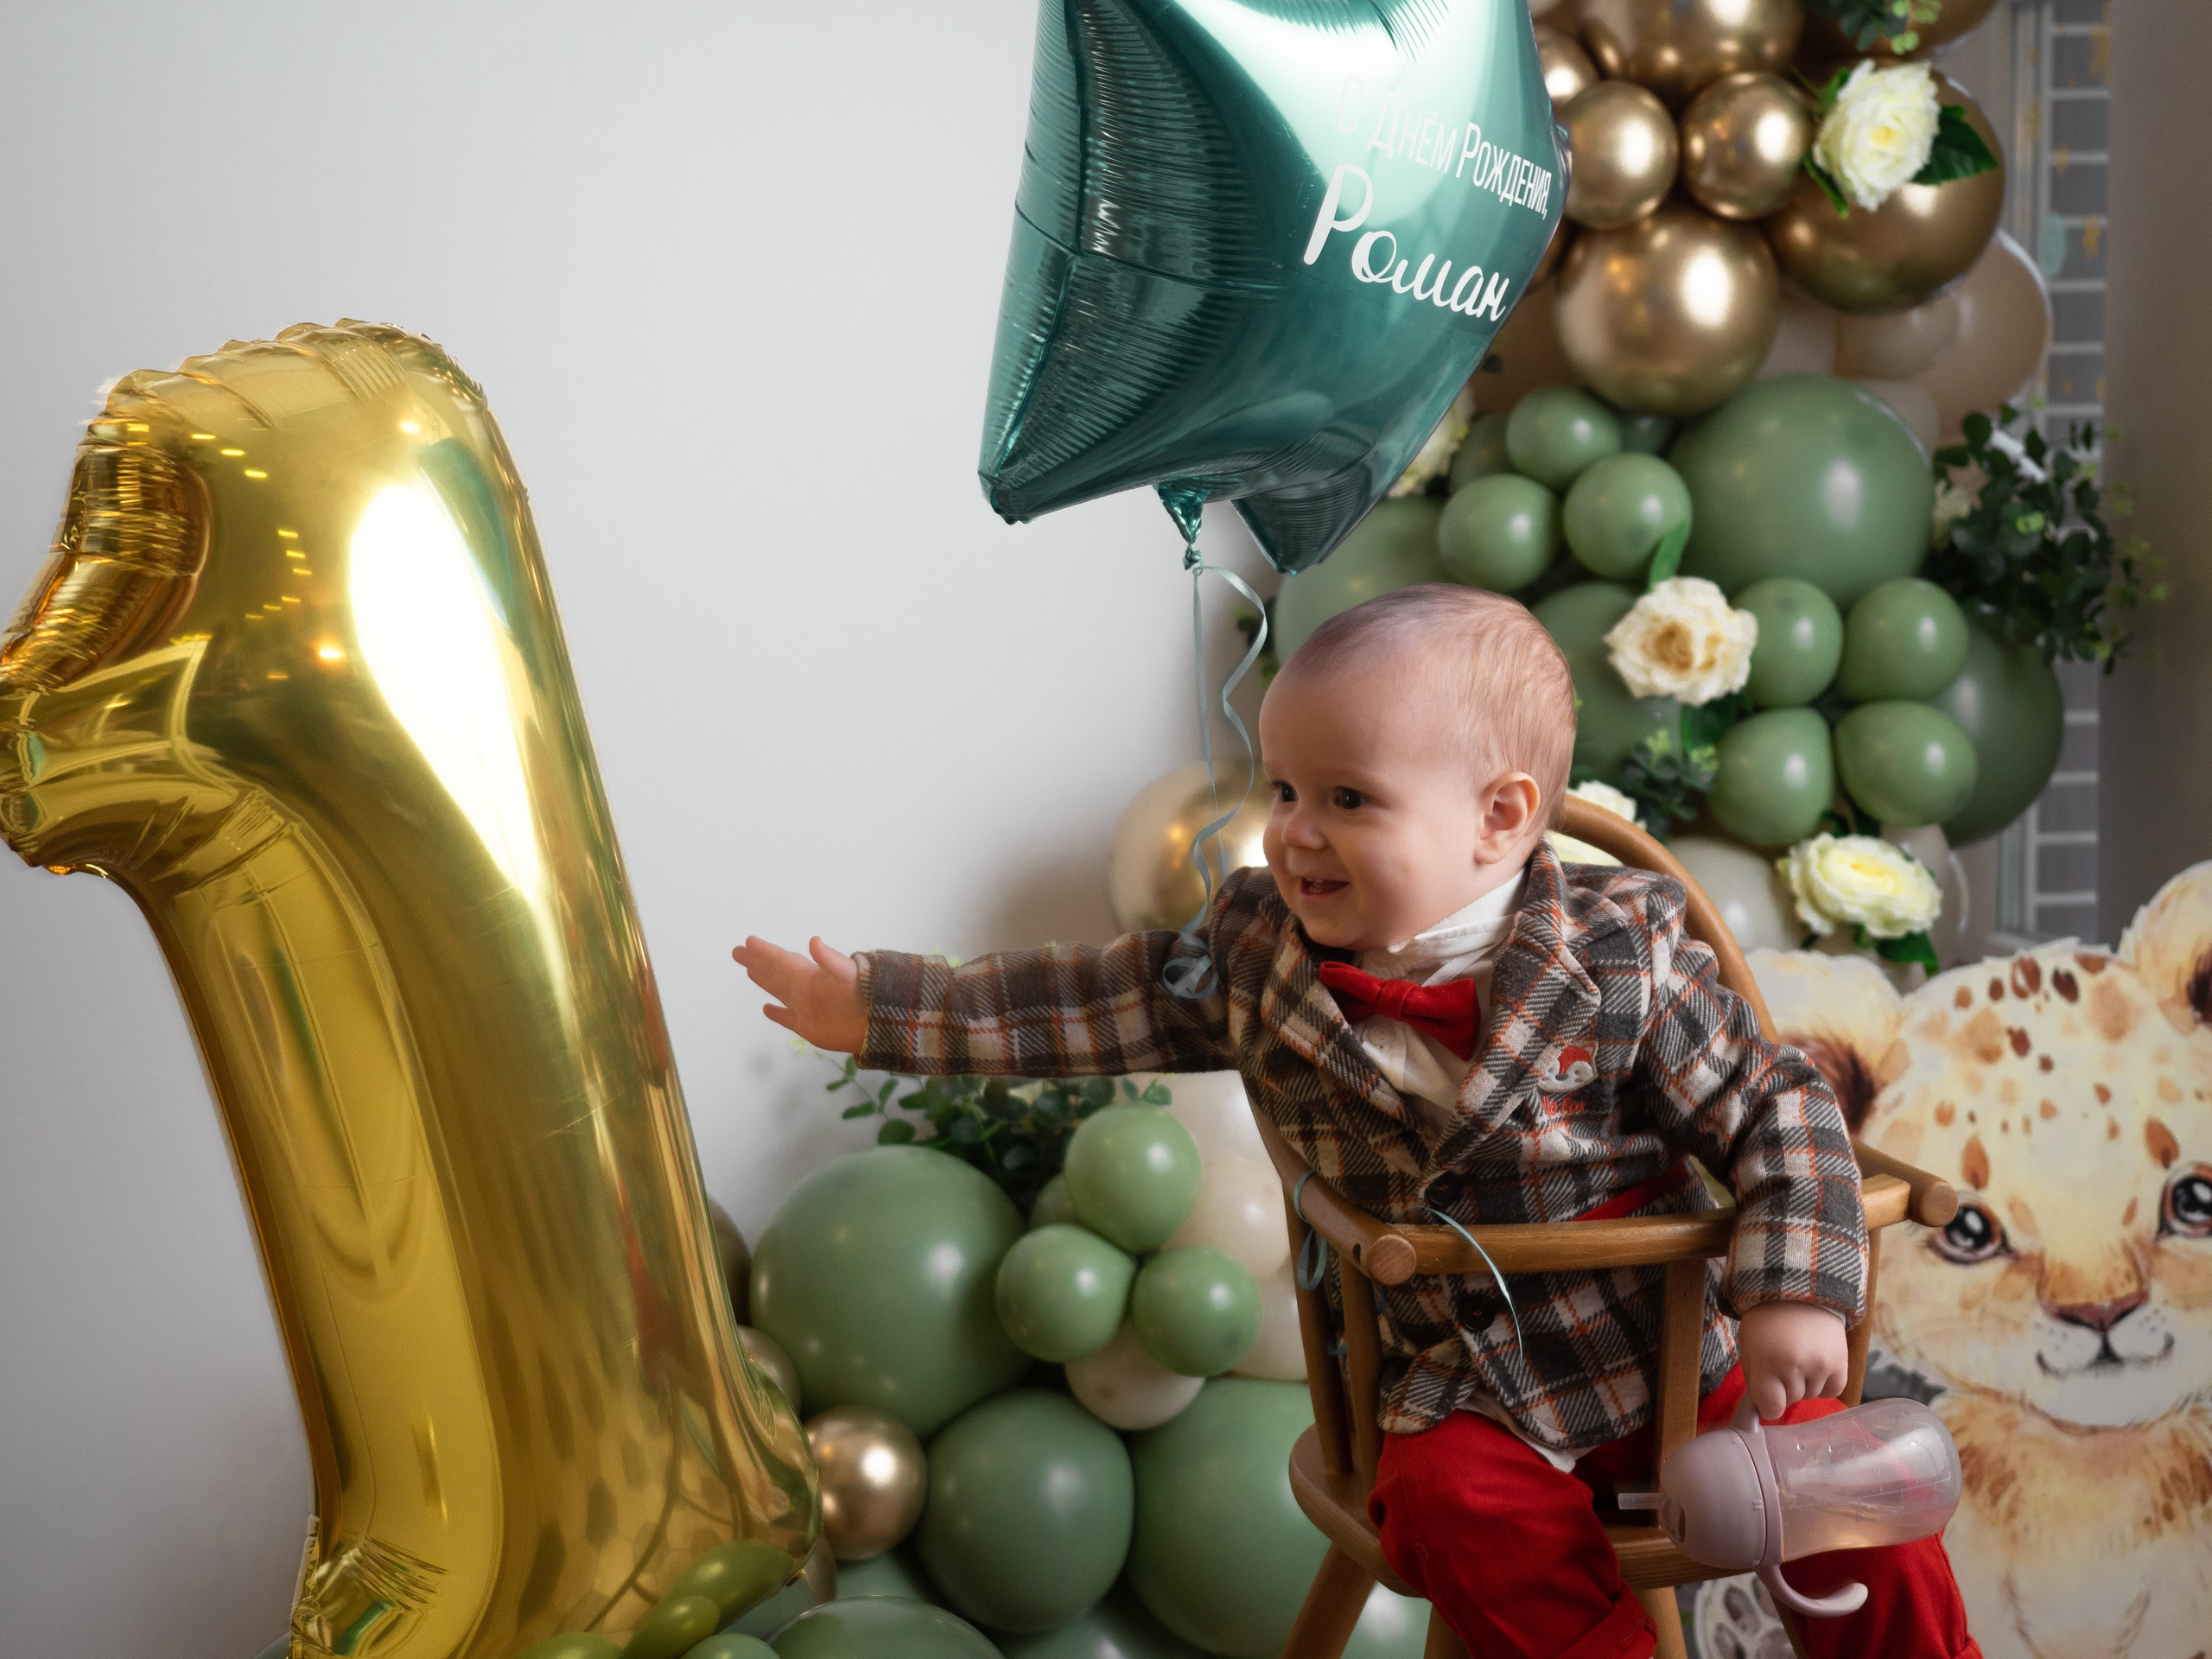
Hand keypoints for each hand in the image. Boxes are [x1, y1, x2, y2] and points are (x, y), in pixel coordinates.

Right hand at [733, 935, 866, 1053]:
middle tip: (737, 951)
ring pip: (778, 991)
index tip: (748, 941)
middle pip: (775, 972)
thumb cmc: (866, 996)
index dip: (765, 951)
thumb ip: (830, 960)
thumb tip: (814, 940)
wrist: (878, 1024)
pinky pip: (787, 1019)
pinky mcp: (808, 1027)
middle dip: (757, 962)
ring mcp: (805, 1008)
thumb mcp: (849, 974)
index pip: (781, 960)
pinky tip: (766, 1009)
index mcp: (810, 975)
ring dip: (764, 981)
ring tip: (749, 970)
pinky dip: (777, 1014)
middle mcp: (804, 989)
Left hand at [1737, 1301, 1849, 1420]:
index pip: (1770, 1407)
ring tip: (1798, 1358)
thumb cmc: (1767, 1318)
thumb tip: (1764, 1408)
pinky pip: (1833, 1390)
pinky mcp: (1841, 1362)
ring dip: (1803, 1384)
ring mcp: (1820, 1365)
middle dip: (1783, 1388)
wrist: (1799, 1289)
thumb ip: (1755, 1378)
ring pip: (1811, 1396)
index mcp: (1767, 1361)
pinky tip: (1815, 1366)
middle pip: (1790, 1400)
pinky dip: (1824, 1384)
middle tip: (1780, 1364)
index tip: (1766, 1397)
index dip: (1767, 1405)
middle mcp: (1795, 1366)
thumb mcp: (1749, 1345)